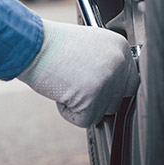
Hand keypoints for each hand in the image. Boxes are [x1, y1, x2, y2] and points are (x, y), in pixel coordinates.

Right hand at [18, 19, 139, 127]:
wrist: (32, 44)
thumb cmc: (53, 44)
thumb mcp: (89, 45)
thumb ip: (106, 63)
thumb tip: (114, 88)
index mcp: (120, 46)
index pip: (131, 80)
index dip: (113, 89)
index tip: (98, 89)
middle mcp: (118, 62)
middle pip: (118, 99)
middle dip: (98, 99)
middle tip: (77, 86)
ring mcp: (107, 81)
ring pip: (102, 111)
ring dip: (83, 105)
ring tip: (66, 84)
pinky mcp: (92, 98)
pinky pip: (85, 120)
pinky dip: (68, 112)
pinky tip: (60, 91)